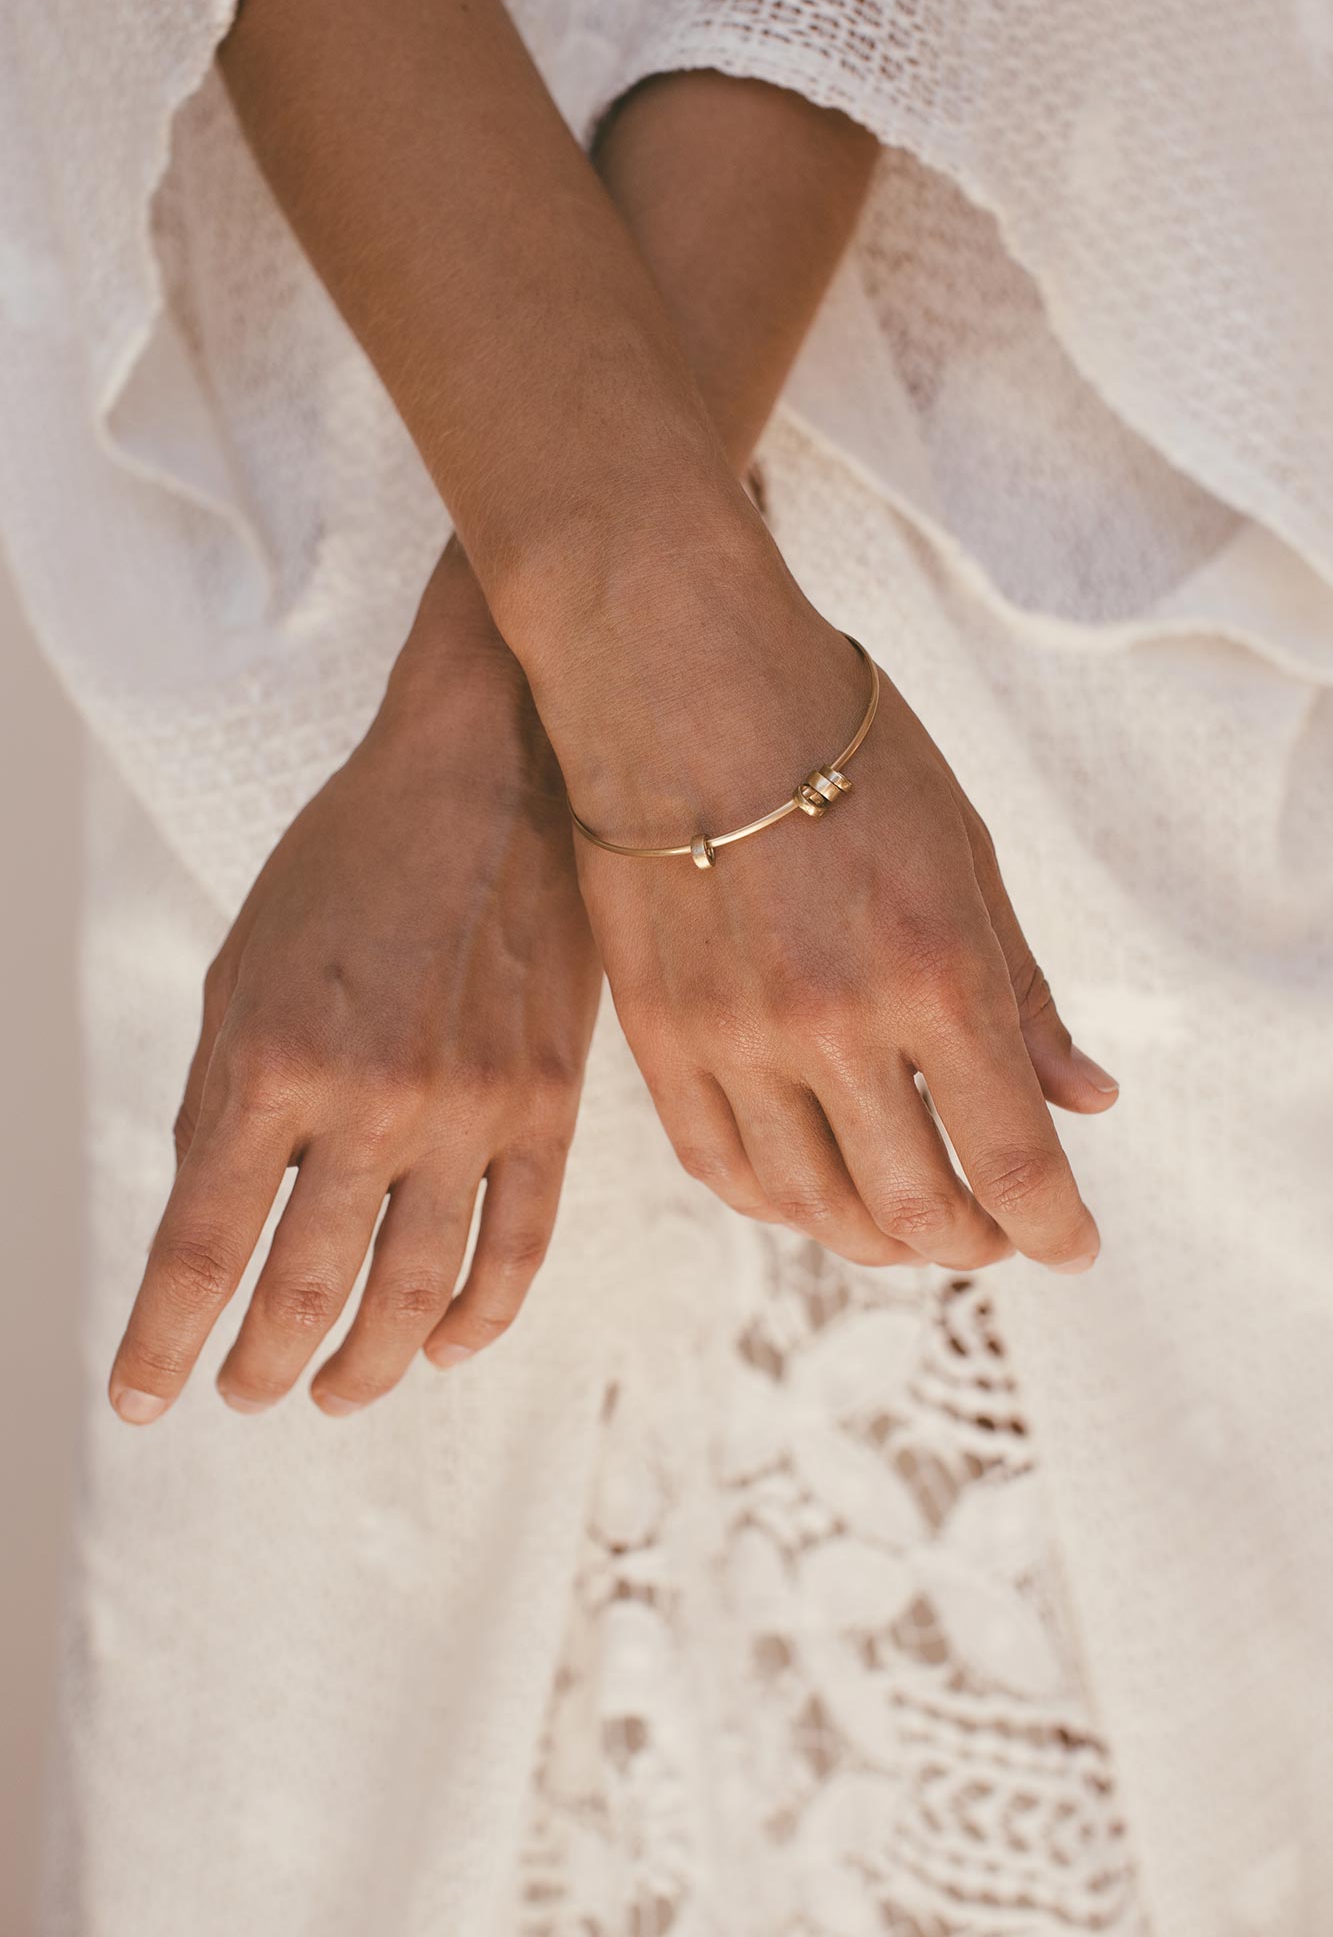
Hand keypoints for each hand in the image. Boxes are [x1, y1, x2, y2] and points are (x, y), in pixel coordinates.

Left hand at [108, 544, 600, 1423]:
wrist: (492, 776)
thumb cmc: (350, 860)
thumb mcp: (244, 965)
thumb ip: (223, 1096)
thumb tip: (210, 1218)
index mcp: (272, 1059)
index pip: (201, 1246)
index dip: (161, 1342)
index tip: (139, 1398)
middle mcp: (370, 1098)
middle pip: (305, 1292)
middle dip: (260, 1365)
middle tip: (244, 1392)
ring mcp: (472, 1108)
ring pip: (415, 1292)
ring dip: (365, 1367)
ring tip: (333, 1394)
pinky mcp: (550, 1103)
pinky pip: (519, 1247)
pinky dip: (478, 1319)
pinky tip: (442, 1348)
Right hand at [521, 513, 1117, 1275]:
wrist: (680, 680)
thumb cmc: (839, 745)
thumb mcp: (966, 852)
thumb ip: (1023, 991)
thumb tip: (1088, 1100)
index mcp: (935, 971)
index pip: (1013, 1158)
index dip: (1053, 1228)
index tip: (1072, 1248)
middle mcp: (836, 1023)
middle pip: (916, 1209)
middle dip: (974, 1244)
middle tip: (996, 1235)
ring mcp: (737, 1038)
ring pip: (815, 1207)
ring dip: (879, 1239)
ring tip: (909, 1224)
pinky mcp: (660, 1036)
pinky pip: (722, 1167)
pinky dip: (779, 1204)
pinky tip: (811, 1193)